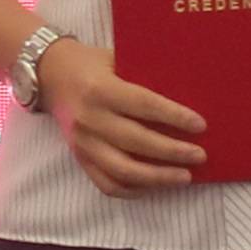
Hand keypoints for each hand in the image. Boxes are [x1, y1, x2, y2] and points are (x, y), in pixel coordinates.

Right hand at [30, 41, 209, 195]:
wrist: (50, 74)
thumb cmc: (92, 63)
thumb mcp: (118, 60)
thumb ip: (145, 78)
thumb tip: (188, 98)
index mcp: (101, 89)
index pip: (145, 106)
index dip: (175, 117)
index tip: (200, 126)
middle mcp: (90, 118)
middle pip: (137, 142)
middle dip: (173, 152)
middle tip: (199, 156)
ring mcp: (82, 143)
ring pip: (123, 170)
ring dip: (157, 178)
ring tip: (184, 177)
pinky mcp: (79, 158)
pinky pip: (107, 184)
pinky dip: (133, 190)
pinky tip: (155, 186)